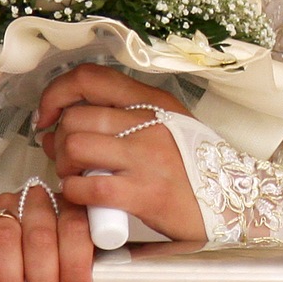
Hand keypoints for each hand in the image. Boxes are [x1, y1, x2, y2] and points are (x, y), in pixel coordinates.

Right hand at [0, 183, 89, 281]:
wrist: (15, 228)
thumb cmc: (51, 248)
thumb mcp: (73, 250)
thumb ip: (78, 267)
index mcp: (67, 203)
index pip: (75, 230)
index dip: (75, 269)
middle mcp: (35, 200)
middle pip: (39, 239)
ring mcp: (2, 205)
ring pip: (5, 239)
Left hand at [39, 66, 204, 242]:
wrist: (235, 203)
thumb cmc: (193, 168)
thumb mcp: (167, 126)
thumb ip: (122, 117)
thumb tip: (60, 123)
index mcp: (153, 101)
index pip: (88, 78)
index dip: (56, 94)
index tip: (47, 116)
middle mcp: (150, 123)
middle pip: (74, 117)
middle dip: (57, 141)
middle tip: (66, 158)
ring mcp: (148, 157)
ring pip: (75, 147)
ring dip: (63, 166)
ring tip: (76, 177)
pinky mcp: (144, 193)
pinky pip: (87, 186)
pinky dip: (73, 193)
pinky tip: (83, 197)